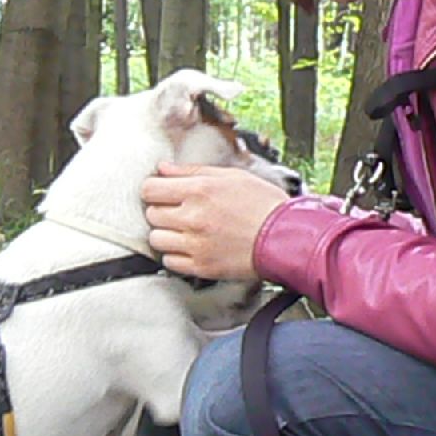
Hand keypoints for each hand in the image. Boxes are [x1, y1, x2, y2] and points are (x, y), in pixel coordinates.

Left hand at [141, 163, 289, 280]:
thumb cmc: (263, 204)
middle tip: (178, 211)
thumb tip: (164, 168)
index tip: (161, 193)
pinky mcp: (201, 266)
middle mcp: (193, 217)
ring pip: (156, 239)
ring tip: (184, 231)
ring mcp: (195, 244)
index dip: (154, 190)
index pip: (150, 189)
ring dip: (166, 234)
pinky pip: (169, 262)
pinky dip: (175, 255)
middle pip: (151, 214)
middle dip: (162, 211)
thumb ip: (193, 171)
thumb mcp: (231, 176)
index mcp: (199, 190)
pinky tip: (190, 247)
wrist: (285, 237)